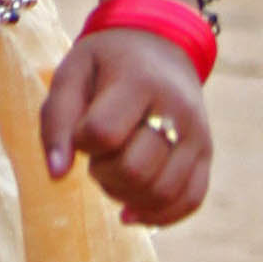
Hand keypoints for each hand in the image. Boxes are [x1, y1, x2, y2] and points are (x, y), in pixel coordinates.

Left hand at [40, 24, 210, 227]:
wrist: (159, 46)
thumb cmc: (106, 64)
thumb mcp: (72, 73)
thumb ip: (56, 120)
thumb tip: (56, 175)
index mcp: (138, 81)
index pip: (103, 132)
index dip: (81, 141)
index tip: (81, 130)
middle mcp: (176, 109)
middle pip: (135, 170)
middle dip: (103, 174)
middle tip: (97, 156)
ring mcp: (196, 134)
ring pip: (163, 193)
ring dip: (126, 196)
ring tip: (114, 174)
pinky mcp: (206, 154)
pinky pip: (190, 200)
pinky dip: (158, 215)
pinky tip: (131, 210)